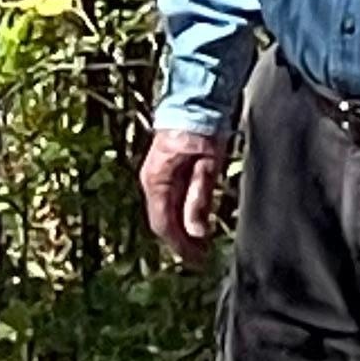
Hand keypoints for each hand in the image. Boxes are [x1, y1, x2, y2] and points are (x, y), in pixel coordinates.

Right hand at [141, 131, 228, 266]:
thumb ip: (199, 197)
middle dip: (180, 242)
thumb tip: (196, 232)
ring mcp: (157, 177)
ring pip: (166, 213)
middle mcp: (152, 182)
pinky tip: (195, 225)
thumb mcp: (207, 164)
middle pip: (163, 222)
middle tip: (200, 259)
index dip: (180, 245)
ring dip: (180, 231)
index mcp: (157, 181)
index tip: (197, 260)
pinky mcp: (165, 173)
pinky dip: (180, 217)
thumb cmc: (201, 128)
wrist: (195, 100)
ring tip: (199, 247)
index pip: (163, 224)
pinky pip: (170, 202)